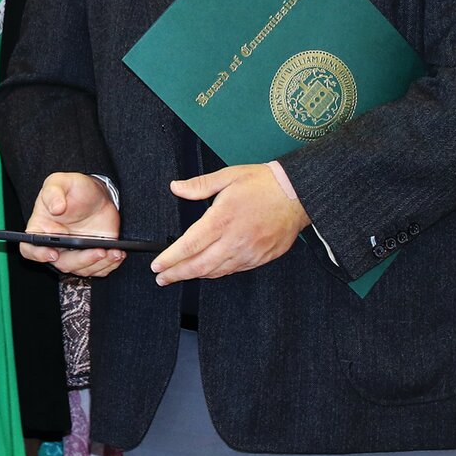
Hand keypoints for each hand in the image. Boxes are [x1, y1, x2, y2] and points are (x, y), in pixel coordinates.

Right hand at [19, 172, 125, 278]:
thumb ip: (54, 192)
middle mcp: (55, 246)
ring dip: (98, 264)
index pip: (30, 248)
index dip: (38, 254)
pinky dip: (109, 265)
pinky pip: (99, 269)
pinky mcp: (92, 255)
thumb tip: (56, 208)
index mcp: (41, 229)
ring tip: (114, 251)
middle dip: (81, 260)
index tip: (52, 253)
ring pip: (82, 269)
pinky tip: (118, 254)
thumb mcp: (60, 182)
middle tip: (98, 250)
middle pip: (62, 263)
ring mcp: (74, 253)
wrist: (96, 195)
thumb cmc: (73, 188)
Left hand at [151, 164, 307, 284]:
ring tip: (179, 276)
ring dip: (196, 276)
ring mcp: (249, 252)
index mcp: (222, 219)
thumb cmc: (263, 183)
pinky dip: (217, 272)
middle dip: (177, 274)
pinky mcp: (261, 258)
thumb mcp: (228, 176)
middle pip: (200, 265)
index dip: (171, 258)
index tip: (157, 265)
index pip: (189, 245)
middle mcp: (235, 240)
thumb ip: (199, 185)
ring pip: (217, 271)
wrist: (298, 194)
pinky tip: (208, 271)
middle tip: (161, 278)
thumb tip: (176, 187)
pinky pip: (234, 270)